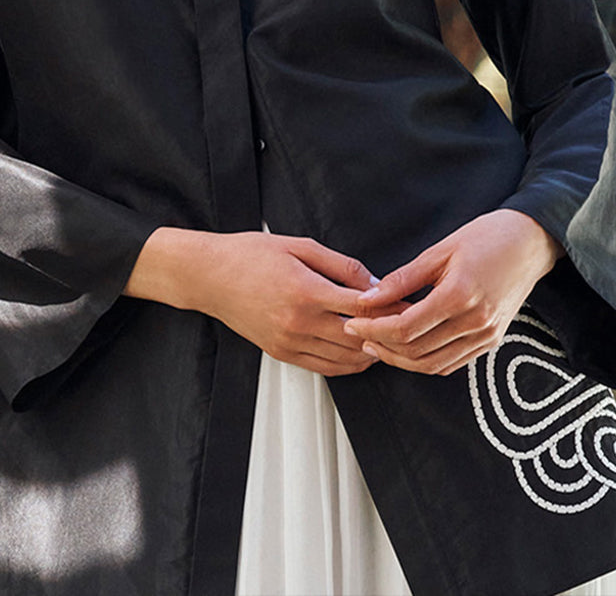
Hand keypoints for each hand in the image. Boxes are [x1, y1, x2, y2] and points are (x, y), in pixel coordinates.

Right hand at [126, 227, 397, 375]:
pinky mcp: (281, 353)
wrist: (209, 276)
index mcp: (306, 291)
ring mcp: (289, 342)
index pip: (361, 306)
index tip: (406, 301)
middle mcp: (299, 323)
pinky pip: (323, 368)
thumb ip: (340, 265)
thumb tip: (373, 283)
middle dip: (386, 332)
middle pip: (358, 338)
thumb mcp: (299, 246)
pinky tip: (357, 351)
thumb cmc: (250, 254)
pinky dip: (346, 364)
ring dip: (369, 353)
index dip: (389, 305)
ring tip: (386, 339)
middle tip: (404, 323)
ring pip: (344, 360)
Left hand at [342, 209, 563, 376]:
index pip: (406, 327)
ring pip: (433, 364)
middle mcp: (475, 322)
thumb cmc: (485, 237)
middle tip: (358, 334)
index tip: (353, 322)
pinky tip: (407, 348)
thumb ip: (403, 278)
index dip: (374, 328)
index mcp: (460, 295)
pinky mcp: (492, 340)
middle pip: (417, 351)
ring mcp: (486, 335)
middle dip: (382, 346)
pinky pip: (452, 363)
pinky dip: (426, 361)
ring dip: (401, 360)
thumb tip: (368, 298)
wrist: (530, 242)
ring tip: (377, 343)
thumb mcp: (440, 250)